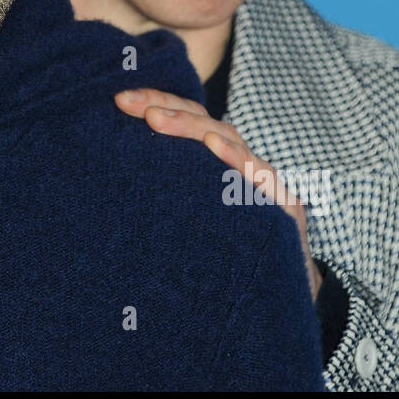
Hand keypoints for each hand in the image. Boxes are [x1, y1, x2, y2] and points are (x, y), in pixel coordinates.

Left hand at [115, 87, 321, 301]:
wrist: (279, 299)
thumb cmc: (227, 255)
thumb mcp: (192, 217)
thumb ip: (170, 189)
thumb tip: (113, 173)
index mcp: (220, 164)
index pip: (191, 120)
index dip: (159, 102)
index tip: (120, 99)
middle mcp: (243, 168)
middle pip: (205, 124)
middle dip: (166, 108)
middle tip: (127, 102)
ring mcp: (265, 186)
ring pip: (231, 142)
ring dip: (191, 127)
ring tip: (156, 118)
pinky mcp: (285, 210)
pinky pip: (260, 178)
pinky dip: (236, 158)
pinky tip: (214, 145)